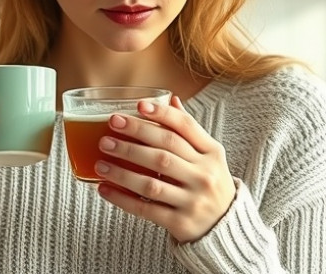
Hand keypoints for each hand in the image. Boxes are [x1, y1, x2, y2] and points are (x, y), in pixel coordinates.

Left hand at [94, 96, 236, 242]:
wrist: (224, 226)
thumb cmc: (208, 182)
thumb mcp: (207, 156)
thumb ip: (188, 131)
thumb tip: (172, 98)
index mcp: (211, 153)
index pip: (185, 127)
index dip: (161, 114)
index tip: (137, 105)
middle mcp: (205, 175)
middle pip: (165, 151)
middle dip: (133, 139)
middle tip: (108, 133)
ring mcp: (193, 200)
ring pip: (151, 182)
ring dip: (121, 172)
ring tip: (100, 163)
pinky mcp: (180, 223)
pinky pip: (145, 208)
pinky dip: (122, 198)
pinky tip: (104, 189)